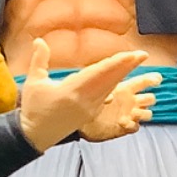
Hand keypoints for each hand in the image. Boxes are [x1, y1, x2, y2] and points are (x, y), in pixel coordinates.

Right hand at [16, 40, 149, 149]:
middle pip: (111, 80)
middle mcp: (85, 101)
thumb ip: (40, 60)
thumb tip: (39, 40)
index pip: (99, 74)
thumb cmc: (33, 108)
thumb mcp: (34, 82)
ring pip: (110, 88)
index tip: (130, 55)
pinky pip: (106, 96)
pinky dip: (114, 85)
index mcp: (72, 91)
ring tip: (134, 61)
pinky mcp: (90, 113)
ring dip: (123, 74)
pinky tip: (122, 77)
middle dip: (127, 67)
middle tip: (142, 55)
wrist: (35, 136)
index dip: (116, 63)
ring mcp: (90, 109)